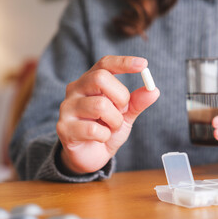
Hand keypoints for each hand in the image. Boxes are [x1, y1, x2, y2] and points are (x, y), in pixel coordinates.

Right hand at [56, 56, 159, 174]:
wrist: (90, 156)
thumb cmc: (106, 129)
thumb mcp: (126, 115)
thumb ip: (137, 102)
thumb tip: (154, 90)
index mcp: (90, 81)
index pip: (105, 64)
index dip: (124, 62)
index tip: (144, 64)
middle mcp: (75, 89)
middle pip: (100, 78)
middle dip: (120, 96)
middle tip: (122, 111)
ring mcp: (67, 107)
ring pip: (100, 105)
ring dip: (115, 120)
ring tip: (111, 127)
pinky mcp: (64, 128)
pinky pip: (93, 129)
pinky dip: (105, 136)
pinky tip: (101, 138)